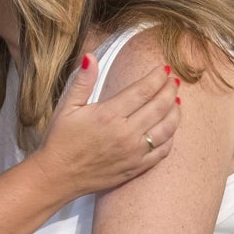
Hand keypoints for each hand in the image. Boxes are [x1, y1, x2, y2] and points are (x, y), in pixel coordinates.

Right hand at [32, 54, 180, 195]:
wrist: (57, 176)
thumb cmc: (59, 140)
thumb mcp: (66, 107)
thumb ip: (82, 82)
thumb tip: (91, 57)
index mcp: (109, 115)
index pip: (143, 90)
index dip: (157, 77)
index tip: (164, 68)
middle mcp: (126, 133)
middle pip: (160, 106)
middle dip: (170, 90)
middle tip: (174, 81)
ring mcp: (134, 152)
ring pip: (167, 128)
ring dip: (175, 112)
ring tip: (176, 101)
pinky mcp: (136, 168)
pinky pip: (163, 151)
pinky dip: (170, 137)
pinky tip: (169, 129)